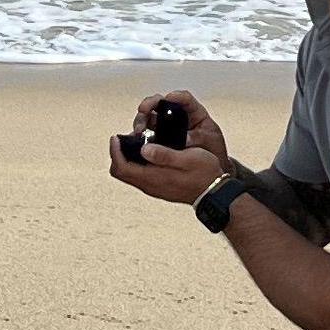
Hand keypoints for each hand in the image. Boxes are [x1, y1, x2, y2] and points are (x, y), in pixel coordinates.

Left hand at [108, 135, 225, 205]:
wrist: (214, 192)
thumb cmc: (204, 173)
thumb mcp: (187, 158)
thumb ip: (164, 154)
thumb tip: (143, 149)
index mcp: (153, 177)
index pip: (121, 167)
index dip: (115, 151)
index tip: (116, 137)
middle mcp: (149, 185)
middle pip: (121, 171)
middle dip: (118, 154)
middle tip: (124, 138)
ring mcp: (153, 187)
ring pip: (129, 173)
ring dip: (127, 157)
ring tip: (137, 141)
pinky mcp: (158, 186)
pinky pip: (139, 175)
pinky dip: (136, 162)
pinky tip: (148, 151)